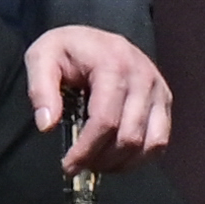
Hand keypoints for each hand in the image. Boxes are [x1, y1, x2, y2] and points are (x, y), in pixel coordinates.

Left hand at [24, 24, 171, 173]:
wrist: (93, 38)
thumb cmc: (67, 49)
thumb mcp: (41, 58)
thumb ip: (40, 89)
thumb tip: (47, 125)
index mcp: (113, 64)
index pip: (105, 120)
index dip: (86, 150)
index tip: (68, 166)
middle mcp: (142, 76)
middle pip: (128, 136)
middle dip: (102, 159)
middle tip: (80, 165)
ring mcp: (158, 89)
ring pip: (149, 143)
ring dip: (122, 163)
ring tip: (97, 162)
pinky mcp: (164, 100)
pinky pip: (160, 141)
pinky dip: (140, 157)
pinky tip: (117, 156)